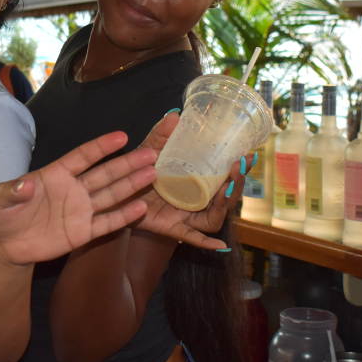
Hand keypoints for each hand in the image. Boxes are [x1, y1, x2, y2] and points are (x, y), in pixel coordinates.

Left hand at [0, 131, 155, 265]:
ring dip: (132, 185)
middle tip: (151, 153)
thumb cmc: (4, 215)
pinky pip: (107, 222)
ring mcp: (81, 210)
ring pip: (111, 195)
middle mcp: (74, 189)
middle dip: (127, 164)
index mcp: (56, 175)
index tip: (122, 136)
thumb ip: (13, 191)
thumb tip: (24, 185)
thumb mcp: (1, 200)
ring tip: (153, 174)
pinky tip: (141, 207)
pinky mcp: (84, 232)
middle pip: (105, 174)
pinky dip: (124, 216)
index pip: (82, 157)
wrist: (7, 246)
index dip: (101, 147)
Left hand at [132, 112, 246, 249]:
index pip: (225, 178)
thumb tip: (175, 115)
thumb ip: (161, 135)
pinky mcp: (171, 228)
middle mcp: (196, 201)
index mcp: (196, 182)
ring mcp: (185, 216)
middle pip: (225, 199)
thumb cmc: (137, 173)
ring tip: (226, 190)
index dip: (239, 169)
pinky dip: (206, 243)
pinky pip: (192, 238)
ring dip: (224, 205)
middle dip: (236, 185)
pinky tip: (219, 246)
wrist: (114, 194)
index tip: (247, 155)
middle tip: (237, 168)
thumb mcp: (149, 150)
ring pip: (214, 218)